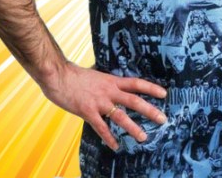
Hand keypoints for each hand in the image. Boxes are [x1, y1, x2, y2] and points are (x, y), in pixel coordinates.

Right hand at [39, 62, 167, 150]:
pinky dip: (109, 138)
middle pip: (134, 101)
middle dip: (150, 110)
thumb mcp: (96, 76)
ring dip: (133, 128)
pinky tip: (115, 146)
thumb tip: (114, 87)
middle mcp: (108, 91)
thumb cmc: (74, 75)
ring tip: (143, 137)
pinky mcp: (87, 111)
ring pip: (120, 116)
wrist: (57, 75)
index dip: (151, 88)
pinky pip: (101, 127)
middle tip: (163, 119)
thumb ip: (106, 83)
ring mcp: (99, 102)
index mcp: (111, 81)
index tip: (164, 94)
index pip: (136, 83)